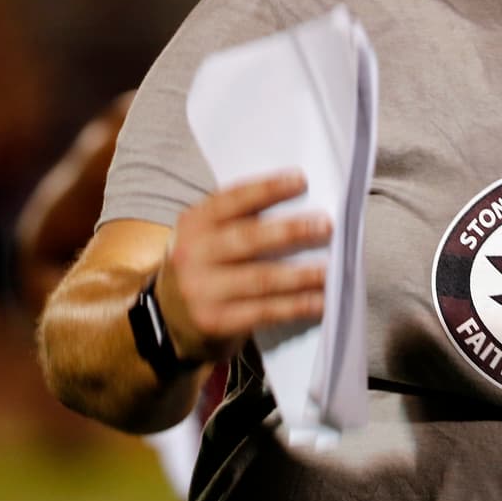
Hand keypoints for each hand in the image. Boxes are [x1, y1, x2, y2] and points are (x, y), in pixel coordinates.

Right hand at [156, 171, 332, 361]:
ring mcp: (203, 290)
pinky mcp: (217, 321)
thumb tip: (305, 206)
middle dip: (289, 231)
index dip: (266, 189)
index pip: (232, 200)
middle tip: (325, 225)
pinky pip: (265, 312)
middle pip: (247, 239)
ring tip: (330, 269)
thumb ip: (241, 220)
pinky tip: (321, 301)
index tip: (300, 179)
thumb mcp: (208, 236)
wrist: (170, 316)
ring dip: (301, 275)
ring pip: (260, 279)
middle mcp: (194, 254)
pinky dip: (297, 306)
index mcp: (195, 224)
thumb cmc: (206, 266)